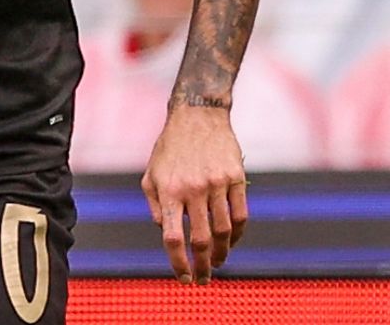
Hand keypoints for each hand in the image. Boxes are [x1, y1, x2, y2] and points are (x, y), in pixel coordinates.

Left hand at [141, 105, 247, 284]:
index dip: (178, 262)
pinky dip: (238, 235)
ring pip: (224, 231)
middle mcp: (193, 188)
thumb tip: (166, 233)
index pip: (173, 237)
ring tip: (218, 263)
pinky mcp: (236, 178)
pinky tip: (231, 242)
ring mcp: (217, 183)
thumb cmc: (170, 147)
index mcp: (169, 189)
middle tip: (203, 279)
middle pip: (202, 240)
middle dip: (203, 266)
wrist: (197, 115)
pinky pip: (241, 215)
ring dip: (222, 254)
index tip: (184, 278)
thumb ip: (155, 205)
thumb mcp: (151, 173)